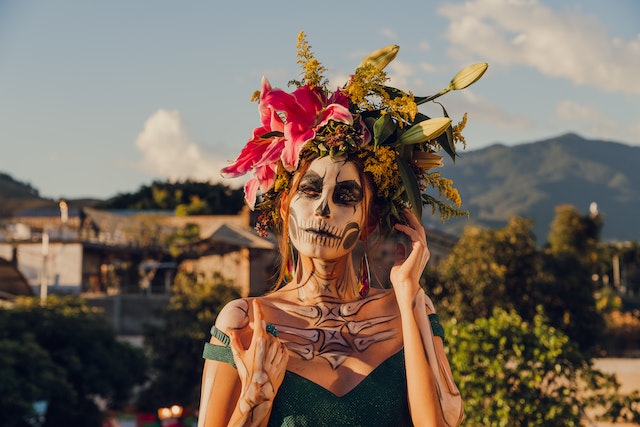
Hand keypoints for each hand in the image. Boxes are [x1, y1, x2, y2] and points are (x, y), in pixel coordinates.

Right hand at [229, 299, 287, 425]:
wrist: (259, 390)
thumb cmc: (247, 372)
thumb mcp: (238, 356)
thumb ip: (235, 341)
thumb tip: (231, 332)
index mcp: (260, 339)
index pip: (259, 319)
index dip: (257, 309)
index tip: (257, 301)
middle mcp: (272, 342)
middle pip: (266, 330)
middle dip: (259, 331)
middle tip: (252, 336)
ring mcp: (280, 349)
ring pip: (274, 339)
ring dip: (267, 341)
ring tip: (259, 353)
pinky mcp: (285, 357)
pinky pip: (281, 348)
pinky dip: (275, 349)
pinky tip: (268, 357)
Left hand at [390, 209, 429, 302]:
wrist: (404, 287)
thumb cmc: (400, 279)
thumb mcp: (398, 262)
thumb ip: (400, 253)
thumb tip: (399, 244)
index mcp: (419, 252)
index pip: (417, 234)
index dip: (411, 224)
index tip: (403, 216)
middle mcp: (423, 250)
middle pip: (420, 229)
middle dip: (412, 218)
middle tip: (404, 209)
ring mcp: (423, 249)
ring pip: (419, 229)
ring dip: (410, 219)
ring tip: (402, 212)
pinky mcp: (420, 249)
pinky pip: (414, 234)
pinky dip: (407, 228)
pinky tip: (398, 226)